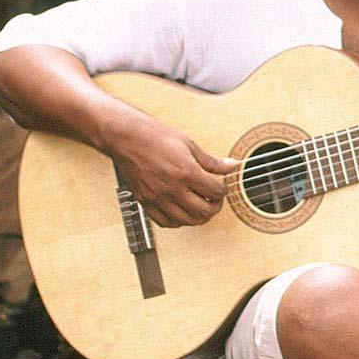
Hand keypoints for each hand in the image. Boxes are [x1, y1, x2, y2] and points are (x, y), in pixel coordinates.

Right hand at [101, 116, 240, 226]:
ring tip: (201, 207)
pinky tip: (182, 212)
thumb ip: (212, 161)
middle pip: (204, 211)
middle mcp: (173, 188)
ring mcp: (158, 197)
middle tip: (215, 199)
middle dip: (215, 206)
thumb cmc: (154, 136)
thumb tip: (233, 166)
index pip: (215, 191)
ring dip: (199, 217)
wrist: (125, 137)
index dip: (223, 190)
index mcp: (186, 172)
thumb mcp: (188, 144)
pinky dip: (178, 221)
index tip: (221, 186)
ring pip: (187, 220)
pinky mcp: (145, 201)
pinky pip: (165, 222)